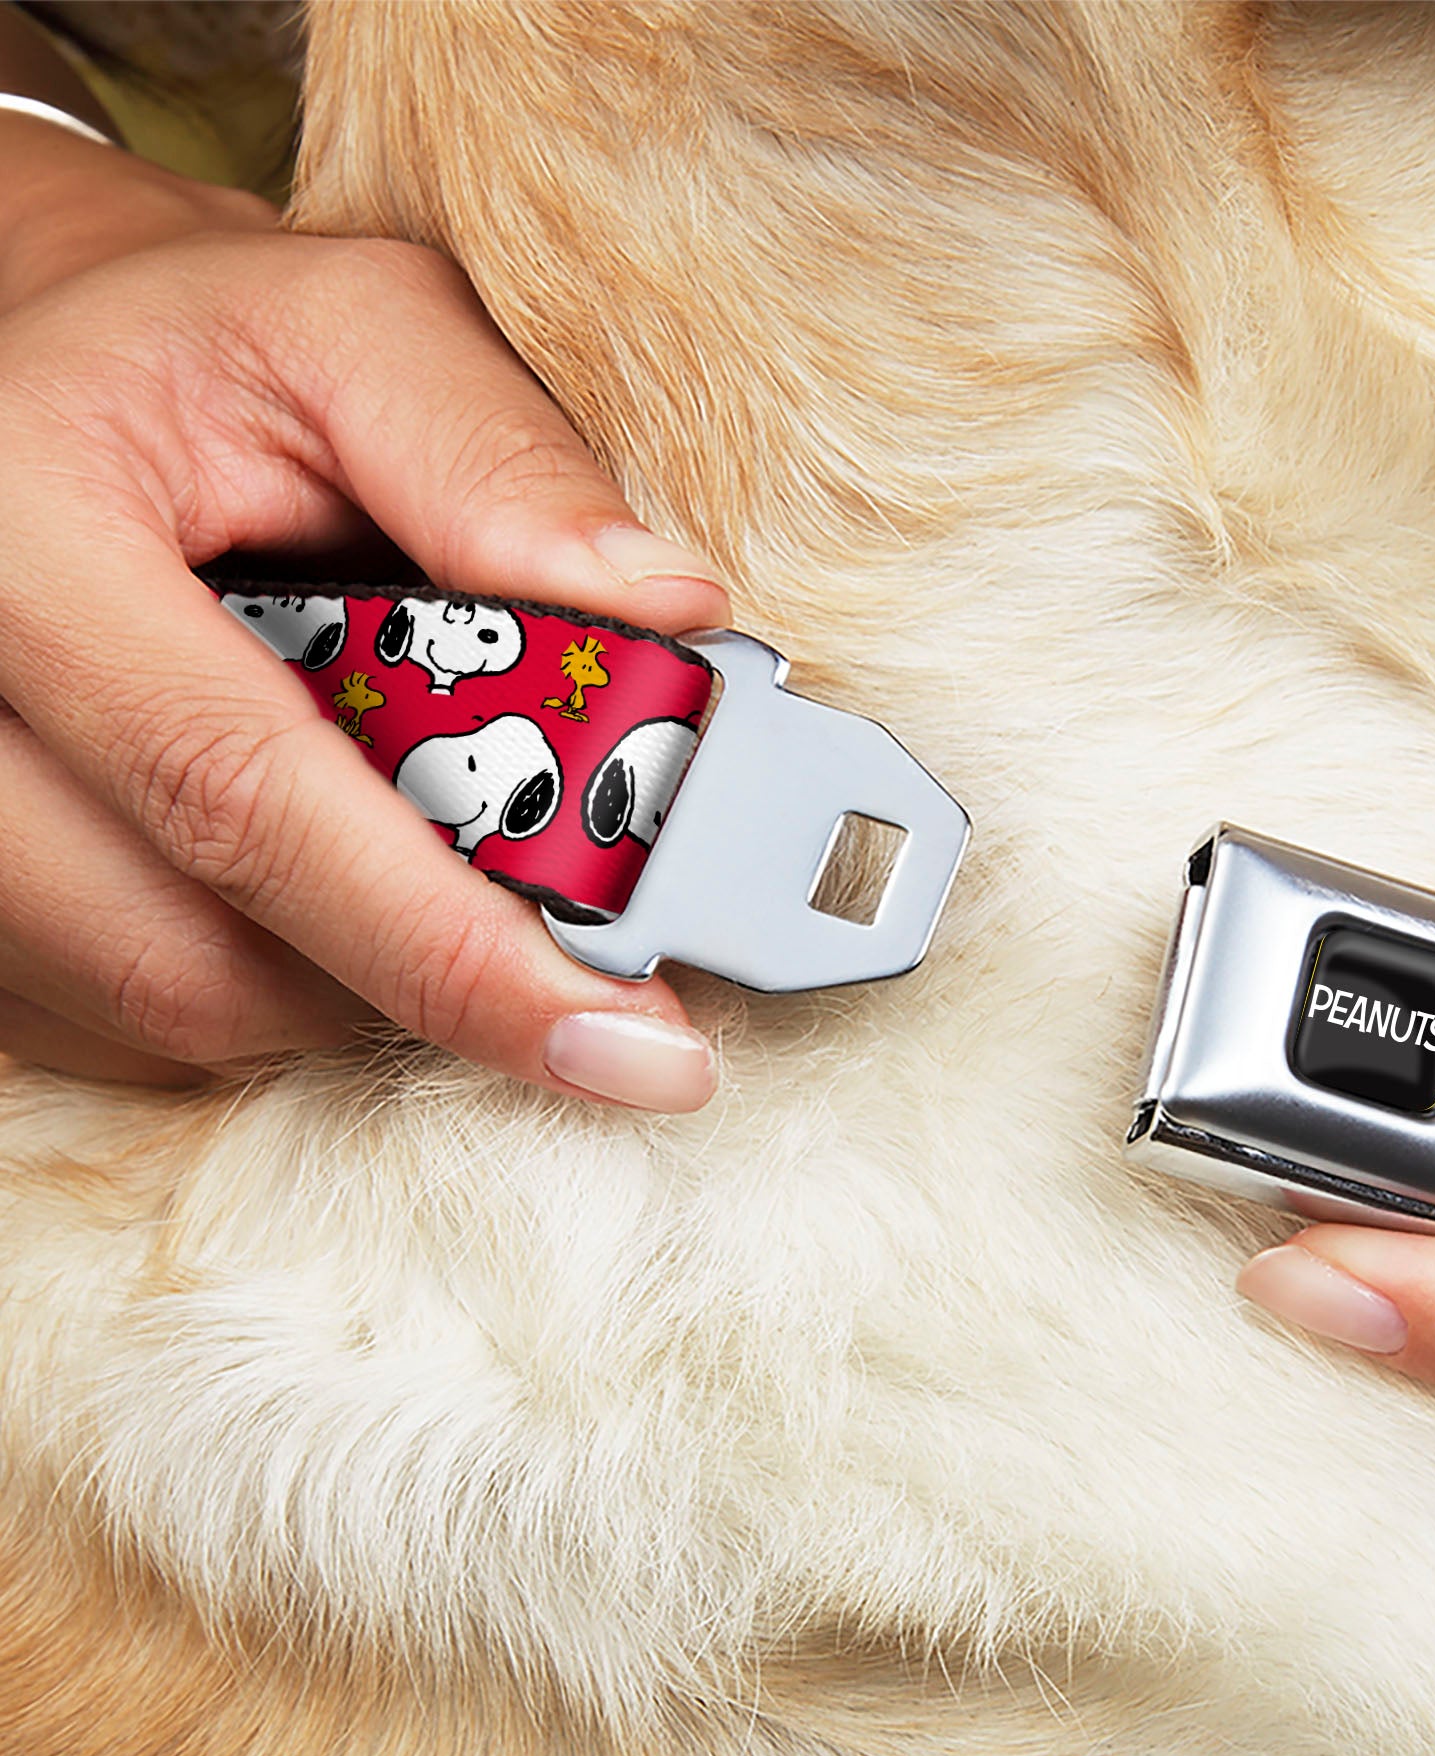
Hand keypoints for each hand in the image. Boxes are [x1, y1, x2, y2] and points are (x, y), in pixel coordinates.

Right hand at [0, 119, 729, 1104]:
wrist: (42, 373)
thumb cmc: (204, 352)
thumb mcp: (354, 333)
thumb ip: (499, 461)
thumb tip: (668, 613)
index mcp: (19, 534)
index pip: (244, 797)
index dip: (452, 947)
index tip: (631, 1043)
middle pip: (195, 954)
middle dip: (423, 980)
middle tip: (580, 970)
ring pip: (168, 1007)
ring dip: (349, 980)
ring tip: (437, 870)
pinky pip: (122, 1019)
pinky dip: (268, 980)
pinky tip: (326, 883)